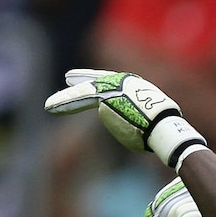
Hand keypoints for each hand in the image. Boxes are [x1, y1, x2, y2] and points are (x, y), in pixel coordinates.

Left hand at [45, 69, 206, 168]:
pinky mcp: (103, 95)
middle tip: (69, 78)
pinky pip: (80, 98)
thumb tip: (144, 139)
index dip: (103, 84)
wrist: (166, 130)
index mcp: (139, 89)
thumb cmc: (165, 136)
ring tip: (50, 106)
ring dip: (66, 101)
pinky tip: (49, 107)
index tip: (95, 86)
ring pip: (87, 93)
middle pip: (100, 81)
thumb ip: (138, 125)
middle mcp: (125, 83)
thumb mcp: (153, 127)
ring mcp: (114, 87)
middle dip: (83, 79)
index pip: (117, 85)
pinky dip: (65, 103)